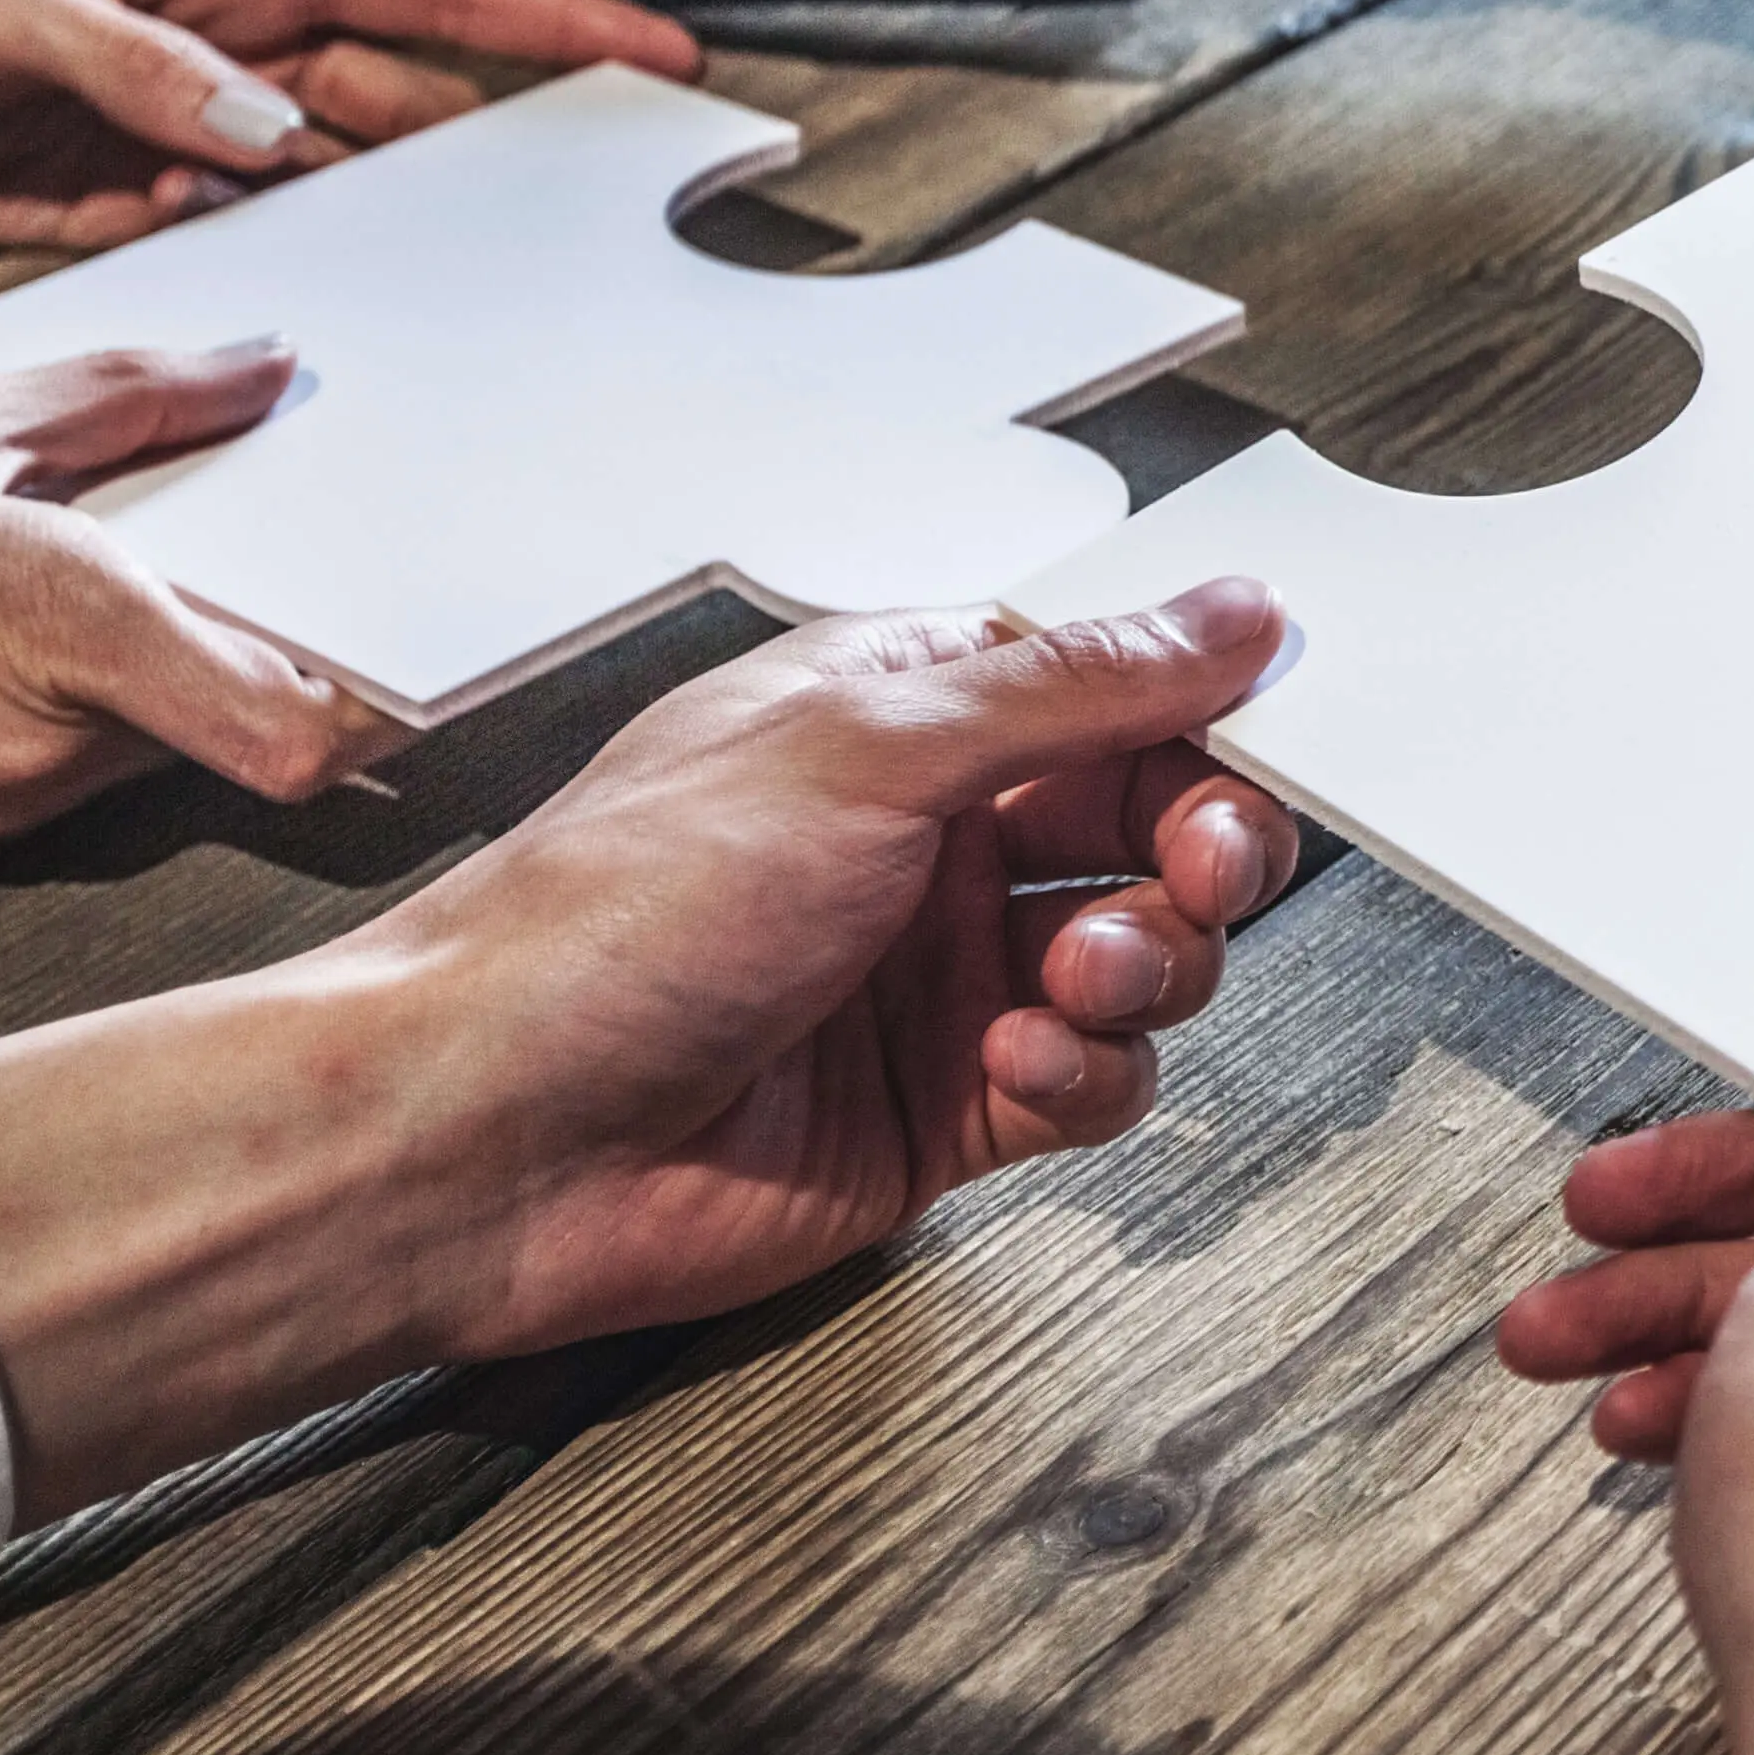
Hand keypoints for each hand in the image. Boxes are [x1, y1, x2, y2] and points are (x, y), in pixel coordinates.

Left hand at [0, 0, 697, 250]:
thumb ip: (140, 68)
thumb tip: (268, 133)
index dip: (548, 22)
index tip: (654, 52)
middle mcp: (224, 53)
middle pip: (405, 111)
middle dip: (500, 157)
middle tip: (585, 226)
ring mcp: (185, 140)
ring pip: (341, 195)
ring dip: (397, 241)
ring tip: (473, 301)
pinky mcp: (133, 219)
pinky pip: (249, 258)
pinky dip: (292, 293)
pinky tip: (326, 332)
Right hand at [0, 344, 387, 871]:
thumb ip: (124, 396)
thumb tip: (263, 369)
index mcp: (52, 627)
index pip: (293, 730)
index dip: (380, 698)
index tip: (418, 643)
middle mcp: (39, 749)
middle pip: (249, 728)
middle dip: (286, 657)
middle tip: (306, 572)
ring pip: (164, 751)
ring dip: (182, 681)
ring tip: (143, 585)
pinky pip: (75, 777)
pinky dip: (93, 716)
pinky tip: (37, 646)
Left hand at [0, 586, 1299, 1519]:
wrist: (482, 1143)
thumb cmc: (610, 924)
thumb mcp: (864, 750)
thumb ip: (1072, 683)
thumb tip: (1235, 611)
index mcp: (901, 717)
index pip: (1115, 691)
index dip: (1206, 719)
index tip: (1271, 747)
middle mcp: (931, 839)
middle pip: (1152, 824)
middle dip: (1199, 849)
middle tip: (1195, 872)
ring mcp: (938, 977)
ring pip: (1144, 957)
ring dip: (1146, 968)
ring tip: (1073, 984)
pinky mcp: (946, 1110)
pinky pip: (1094, 1082)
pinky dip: (1088, 1077)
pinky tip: (1017, 1072)